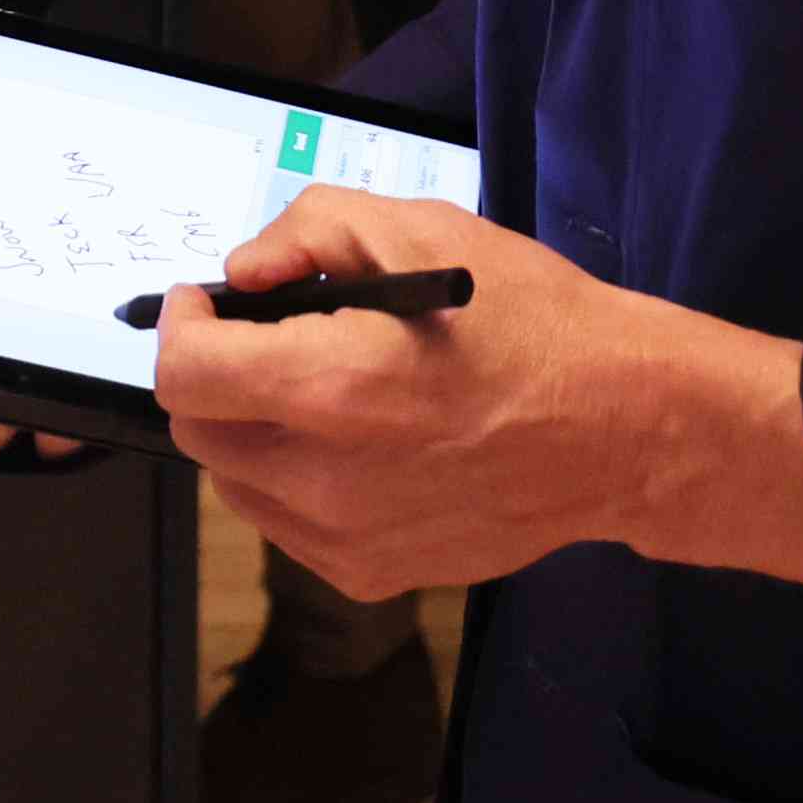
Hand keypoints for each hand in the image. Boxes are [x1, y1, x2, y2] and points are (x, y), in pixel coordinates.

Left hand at [152, 189, 802, 601]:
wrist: (620, 425)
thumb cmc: (532, 320)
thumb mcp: (425, 227)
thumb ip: (312, 231)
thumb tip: (245, 274)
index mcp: (331, 387)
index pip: (185, 373)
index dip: (182, 324)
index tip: (207, 301)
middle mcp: (323, 479)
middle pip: (198, 432)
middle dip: (215, 374)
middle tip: (269, 336)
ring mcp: (344, 540)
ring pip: (237, 484)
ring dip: (251, 430)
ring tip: (322, 389)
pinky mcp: (370, 574)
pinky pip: (288, 526)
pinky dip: (296, 481)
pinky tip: (361, 442)